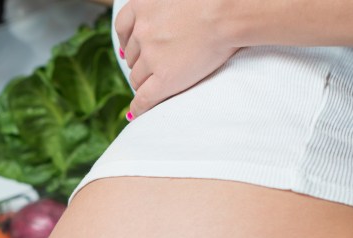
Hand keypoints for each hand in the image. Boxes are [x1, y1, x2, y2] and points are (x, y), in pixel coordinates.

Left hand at [116, 0, 238, 117]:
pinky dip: (139, 107)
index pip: (123, 28)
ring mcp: (151, 56)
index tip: (131, 49)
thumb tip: (167, 20)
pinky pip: (144, 98)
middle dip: (141, 61)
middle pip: (133, 55)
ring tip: (156, 85)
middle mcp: (142, 30)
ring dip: (144, 82)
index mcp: (143, 5)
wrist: (229, 12)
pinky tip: (136, 113)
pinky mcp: (165, 78)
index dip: (128, 40)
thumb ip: (166, 3)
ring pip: (137, 77)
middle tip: (154, 66)